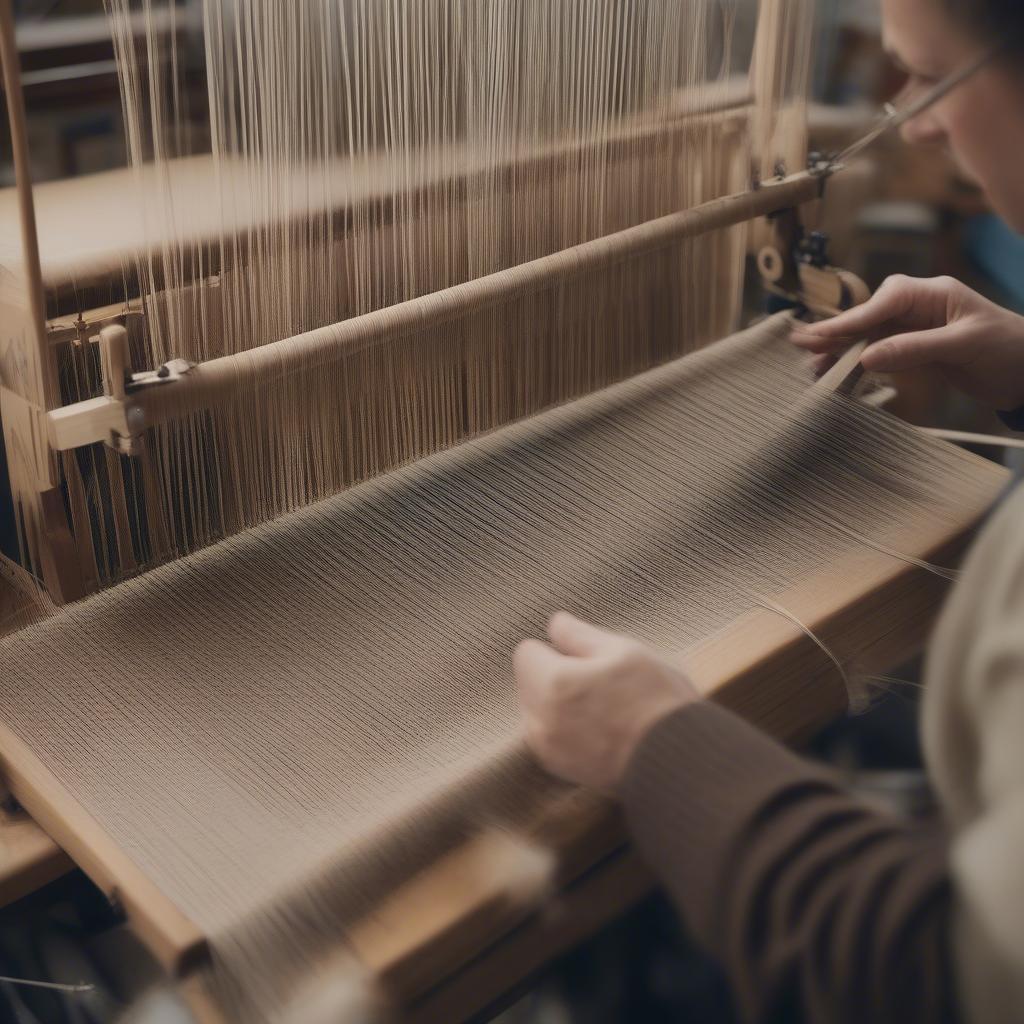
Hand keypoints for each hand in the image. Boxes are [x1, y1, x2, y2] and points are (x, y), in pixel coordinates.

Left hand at [514, 612, 697, 790]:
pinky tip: (597, 728)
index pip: (526, 652)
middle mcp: (541, 719)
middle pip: (527, 681)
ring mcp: (547, 748)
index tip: (582, 656)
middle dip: (552, 675)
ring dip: (555, 702)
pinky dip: (562, 727)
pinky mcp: (558, 768)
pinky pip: (545, 734)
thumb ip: (580, 635)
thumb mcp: (625, 652)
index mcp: (555, 683)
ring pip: (534, 709)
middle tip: (597, 682)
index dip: (554, 648)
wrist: (678, 762)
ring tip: (599, 707)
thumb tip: (554, 623)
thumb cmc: (657, 702)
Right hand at [791, 275, 1023, 410]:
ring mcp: (915, 329)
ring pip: (869, 336)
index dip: (851, 319)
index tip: (822, 335)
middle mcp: (920, 307)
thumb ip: (915, 349)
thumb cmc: (1010, 351)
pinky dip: (857, 363)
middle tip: (799, 343)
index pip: (884, 302)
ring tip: (811, 366)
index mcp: (934, 294)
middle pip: (868, 316)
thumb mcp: (964, 347)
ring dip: (841, 350)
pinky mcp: (915, 350)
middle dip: (836, 331)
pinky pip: (878, 354)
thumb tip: (867, 357)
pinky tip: (837, 372)